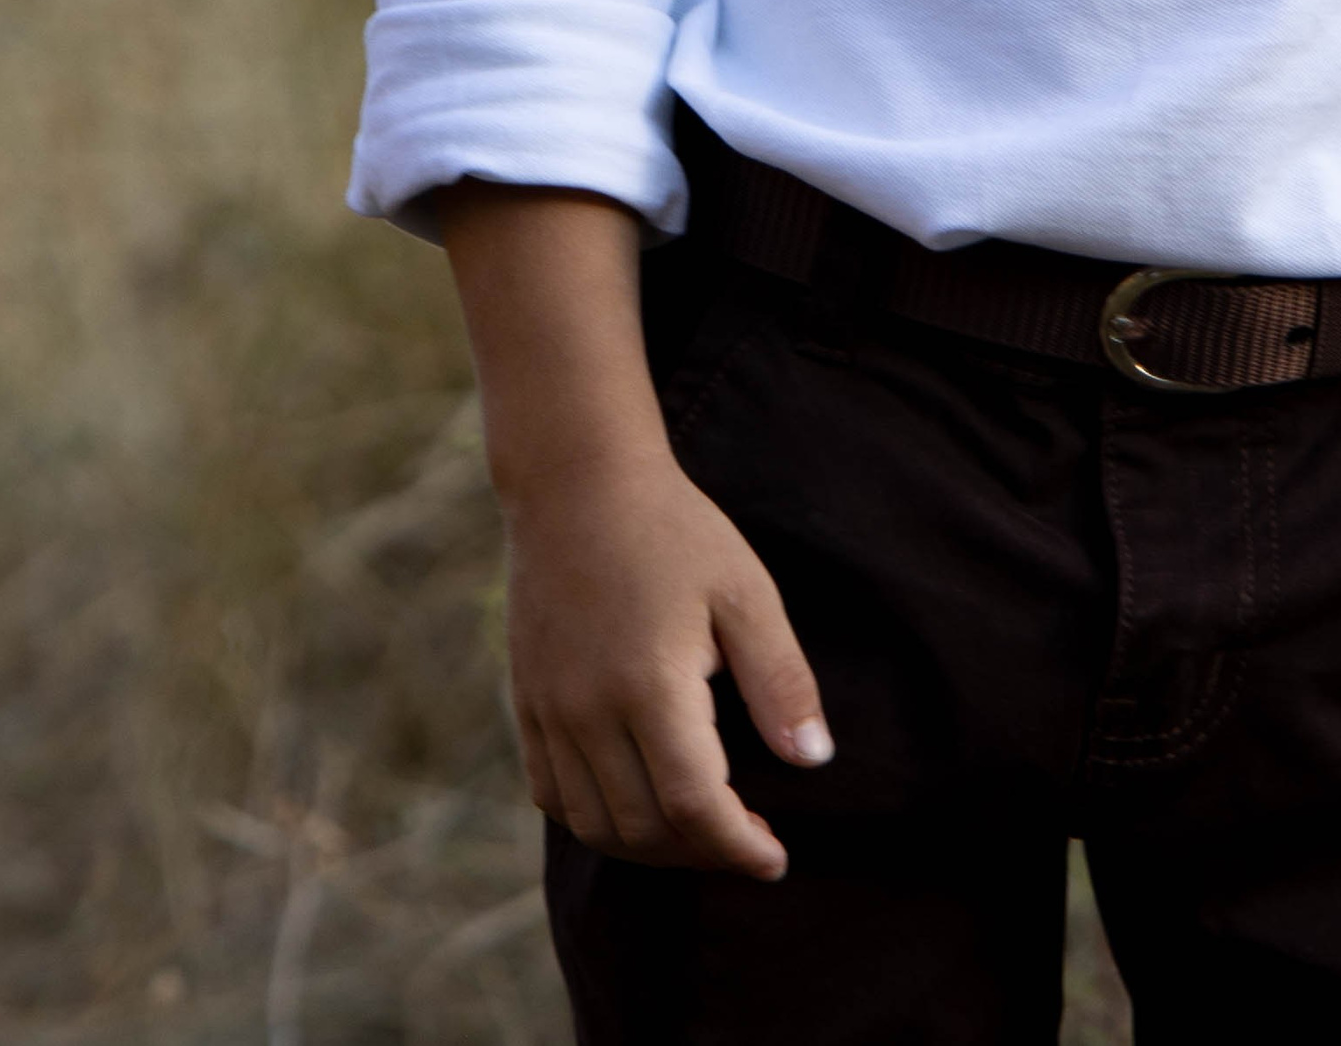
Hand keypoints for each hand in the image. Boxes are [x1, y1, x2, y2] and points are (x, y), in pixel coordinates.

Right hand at [501, 429, 831, 875]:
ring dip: (651, 845)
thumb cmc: (674, 531)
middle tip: (749, 837)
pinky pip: (552, 794)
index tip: (775, 857)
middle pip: (644, 829)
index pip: (695, 807)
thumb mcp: (745, 592)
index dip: (738, 847)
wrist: (578, 483)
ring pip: (595, 824)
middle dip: (703, 852)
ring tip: (700, 827)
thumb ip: (780, 681)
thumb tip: (814, 761)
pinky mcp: (527, 702)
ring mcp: (551, 711)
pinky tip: (637, 798)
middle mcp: (590, 712)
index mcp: (651, 686)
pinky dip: (596, 817)